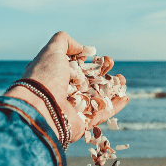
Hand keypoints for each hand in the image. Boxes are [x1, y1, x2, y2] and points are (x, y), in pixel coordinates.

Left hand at [5, 31, 128, 142]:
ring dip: (112, 89)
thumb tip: (81, 48)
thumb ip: (64, 41)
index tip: (101, 56)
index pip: (76, 68)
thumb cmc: (44, 78)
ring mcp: (73, 109)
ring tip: (123, 80)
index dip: (89, 62)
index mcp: (55, 77)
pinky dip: (114, 107)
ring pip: (97, 98)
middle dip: (102, 72)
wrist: (40, 108)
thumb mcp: (51, 51)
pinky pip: (102, 115)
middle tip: (112, 63)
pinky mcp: (82, 124)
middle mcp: (64, 93)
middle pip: (88, 81)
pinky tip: (125, 97)